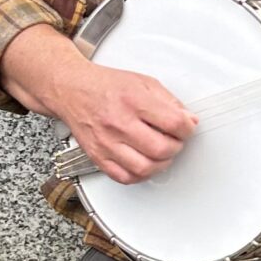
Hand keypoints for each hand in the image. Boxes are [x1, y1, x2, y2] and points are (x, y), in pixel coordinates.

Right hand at [59, 62, 198, 185]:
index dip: (188, 129)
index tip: (187, 128)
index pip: (173, 123)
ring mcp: (107, 142)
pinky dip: (140, 175)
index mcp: (133, 101)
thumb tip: (189, 120)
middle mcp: (119, 123)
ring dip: (161, 164)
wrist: (72, 90)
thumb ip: (170, 102)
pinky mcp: (97, 156)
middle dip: (176, 147)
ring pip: (144, 168)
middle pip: (161, 149)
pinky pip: (124, 177)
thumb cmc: (106, 86)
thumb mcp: (144, 82)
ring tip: (161, 153)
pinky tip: (144, 163)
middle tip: (175, 141)